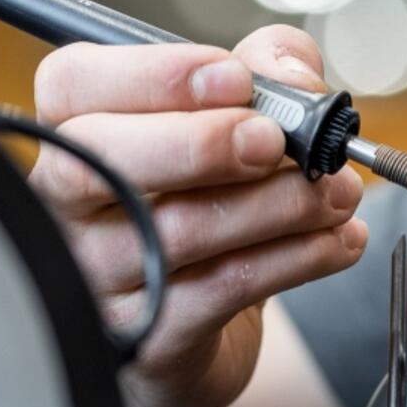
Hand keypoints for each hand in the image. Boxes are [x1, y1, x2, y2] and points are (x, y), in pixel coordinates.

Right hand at [29, 29, 368, 406]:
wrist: (207, 327)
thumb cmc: (213, 201)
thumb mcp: (247, 117)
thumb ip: (272, 69)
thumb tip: (294, 77)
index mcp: (79, 132)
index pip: (72, 83)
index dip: (153, 74)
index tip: (235, 77)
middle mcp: (68, 206)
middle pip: (95, 161)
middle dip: (200, 143)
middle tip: (274, 140)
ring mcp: (96, 278)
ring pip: (171, 232)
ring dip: (276, 205)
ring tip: (337, 192)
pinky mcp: (144, 337)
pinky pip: (217, 291)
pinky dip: (295, 258)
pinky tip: (338, 240)